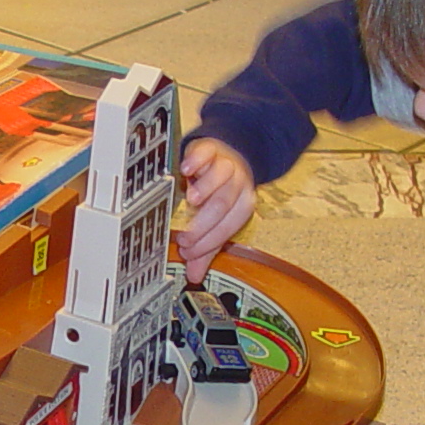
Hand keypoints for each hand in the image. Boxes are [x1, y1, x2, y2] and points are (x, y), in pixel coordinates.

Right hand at [175, 139, 256, 280]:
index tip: (188, 251)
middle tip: (184, 235)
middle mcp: (236, 185)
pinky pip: (206, 153)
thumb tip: (194, 275)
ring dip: (205, 190)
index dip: (207, 242)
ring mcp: (224, 165)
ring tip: (190, 201)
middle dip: (202, 223)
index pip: (226, 227)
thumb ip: (206, 247)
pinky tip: (185, 171)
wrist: (230, 154)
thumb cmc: (220, 191)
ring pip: (220, 178)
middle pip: (222, 205)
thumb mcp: (217, 220)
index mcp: (240, 207)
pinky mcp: (211, 149)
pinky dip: (195, 162)